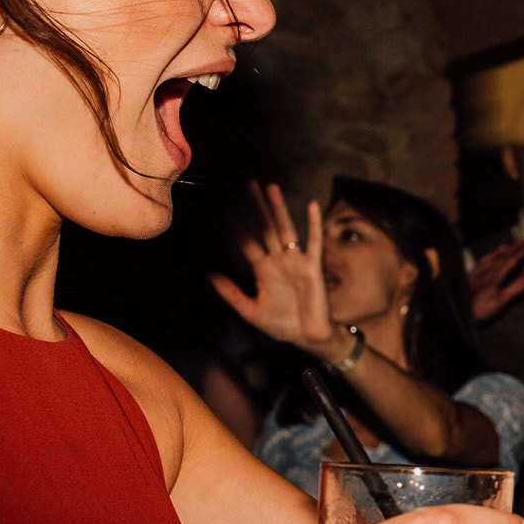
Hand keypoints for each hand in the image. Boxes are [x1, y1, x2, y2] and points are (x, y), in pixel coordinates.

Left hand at [209, 182, 341, 358]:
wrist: (308, 337)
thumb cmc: (282, 326)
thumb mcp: (250, 311)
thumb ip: (231, 293)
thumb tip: (209, 276)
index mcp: (264, 270)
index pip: (247, 243)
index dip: (236, 228)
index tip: (224, 212)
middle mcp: (279, 261)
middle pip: (266, 227)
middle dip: (258, 207)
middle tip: (249, 185)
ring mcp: (296, 261)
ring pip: (285, 228)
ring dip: (278, 208)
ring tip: (271, 188)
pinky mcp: (313, 266)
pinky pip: (314, 241)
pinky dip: (313, 224)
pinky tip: (311, 206)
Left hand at [469, 240, 523, 325]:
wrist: (457, 310)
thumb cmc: (480, 308)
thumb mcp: (501, 300)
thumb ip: (516, 287)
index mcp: (496, 275)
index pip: (513, 259)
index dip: (523, 250)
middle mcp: (487, 269)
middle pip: (504, 255)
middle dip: (516, 247)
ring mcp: (478, 271)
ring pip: (492, 256)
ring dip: (503, 250)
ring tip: (510, 245)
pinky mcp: (471, 275)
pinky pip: (482, 261)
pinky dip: (489, 255)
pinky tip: (490, 257)